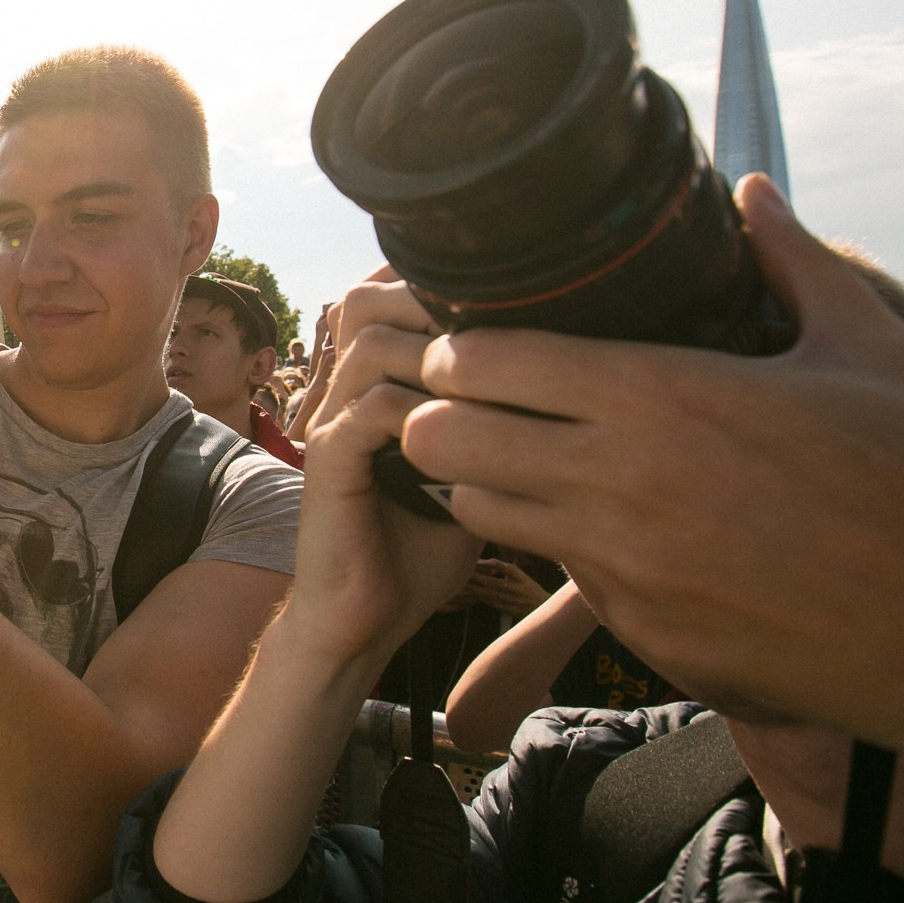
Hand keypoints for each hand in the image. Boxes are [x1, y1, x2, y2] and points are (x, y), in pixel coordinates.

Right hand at [286, 274, 479, 662]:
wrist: (363, 619)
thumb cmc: (422, 549)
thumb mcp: (475, 471)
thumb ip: (497, 422)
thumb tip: (573, 383)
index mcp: (375, 385)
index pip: (387, 295)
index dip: (434, 282)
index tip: (511, 296)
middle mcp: (347, 394)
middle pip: (370, 300)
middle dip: (434, 301)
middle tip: (507, 321)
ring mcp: (335, 425)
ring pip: (373, 345)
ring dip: (436, 352)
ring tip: (495, 373)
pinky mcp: (330, 465)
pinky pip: (373, 410)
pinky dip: (426, 411)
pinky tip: (474, 429)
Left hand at [404, 175, 903, 768]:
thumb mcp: (869, 349)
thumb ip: (791, 263)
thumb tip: (751, 194)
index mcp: (664, 395)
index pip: (488, 359)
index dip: (454, 346)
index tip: (459, 340)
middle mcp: (623, 482)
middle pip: (447, 438)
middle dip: (439, 414)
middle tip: (466, 401)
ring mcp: (627, 569)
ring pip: (485, 513)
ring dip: (487, 481)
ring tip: (528, 459)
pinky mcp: (648, 636)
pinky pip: (569, 580)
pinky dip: (572, 551)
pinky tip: (618, 530)